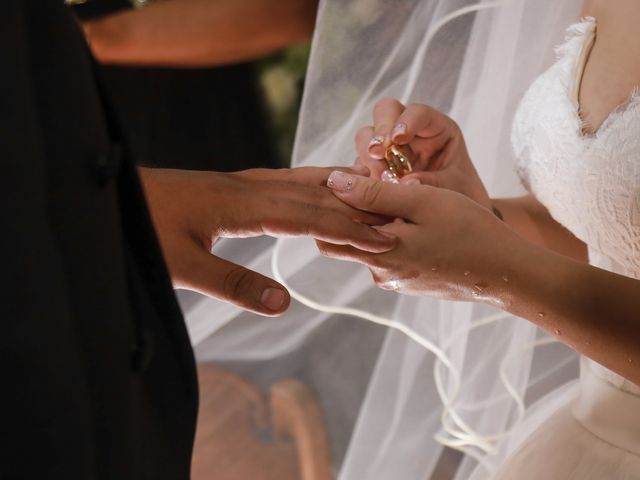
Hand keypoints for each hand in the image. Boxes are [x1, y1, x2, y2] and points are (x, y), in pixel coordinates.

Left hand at [139, 166, 394, 315]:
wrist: (115, 194)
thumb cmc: (143, 229)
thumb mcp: (182, 266)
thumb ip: (234, 284)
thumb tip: (285, 303)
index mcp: (242, 205)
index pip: (309, 216)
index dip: (347, 229)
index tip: (382, 241)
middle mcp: (249, 187)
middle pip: (314, 195)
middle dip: (355, 210)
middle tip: (393, 223)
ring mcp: (242, 182)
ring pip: (302, 182)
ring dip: (338, 192)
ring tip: (372, 197)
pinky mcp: (234, 185)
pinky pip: (286, 181)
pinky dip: (313, 185)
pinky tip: (318, 188)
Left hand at [318, 171, 516, 302]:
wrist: (508, 273)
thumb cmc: (469, 231)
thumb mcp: (422, 201)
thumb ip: (375, 193)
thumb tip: (334, 182)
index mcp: (377, 254)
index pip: (327, 231)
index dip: (331, 202)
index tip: (349, 178)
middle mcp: (380, 273)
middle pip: (344, 239)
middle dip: (350, 213)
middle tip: (376, 186)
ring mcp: (395, 281)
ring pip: (368, 245)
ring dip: (376, 223)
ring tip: (403, 199)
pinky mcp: (410, 282)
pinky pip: (388, 255)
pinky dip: (393, 236)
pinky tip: (417, 222)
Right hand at [355, 98, 491, 209]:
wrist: (456, 219)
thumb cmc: (462, 196)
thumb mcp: (456, 189)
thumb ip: (434, 183)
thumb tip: (406, 183)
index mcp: (436, 128)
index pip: (418, 113)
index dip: (406, 121)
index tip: (398, 138)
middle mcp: (410, 133)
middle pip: (386, 112)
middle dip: (379, 131)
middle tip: (377, 153)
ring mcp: (389, 149)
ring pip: (367, 136)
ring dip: (368, 156)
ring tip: (379, 179)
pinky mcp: (374, 168)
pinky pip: (360, 165)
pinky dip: (361, 177)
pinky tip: (369, 190)